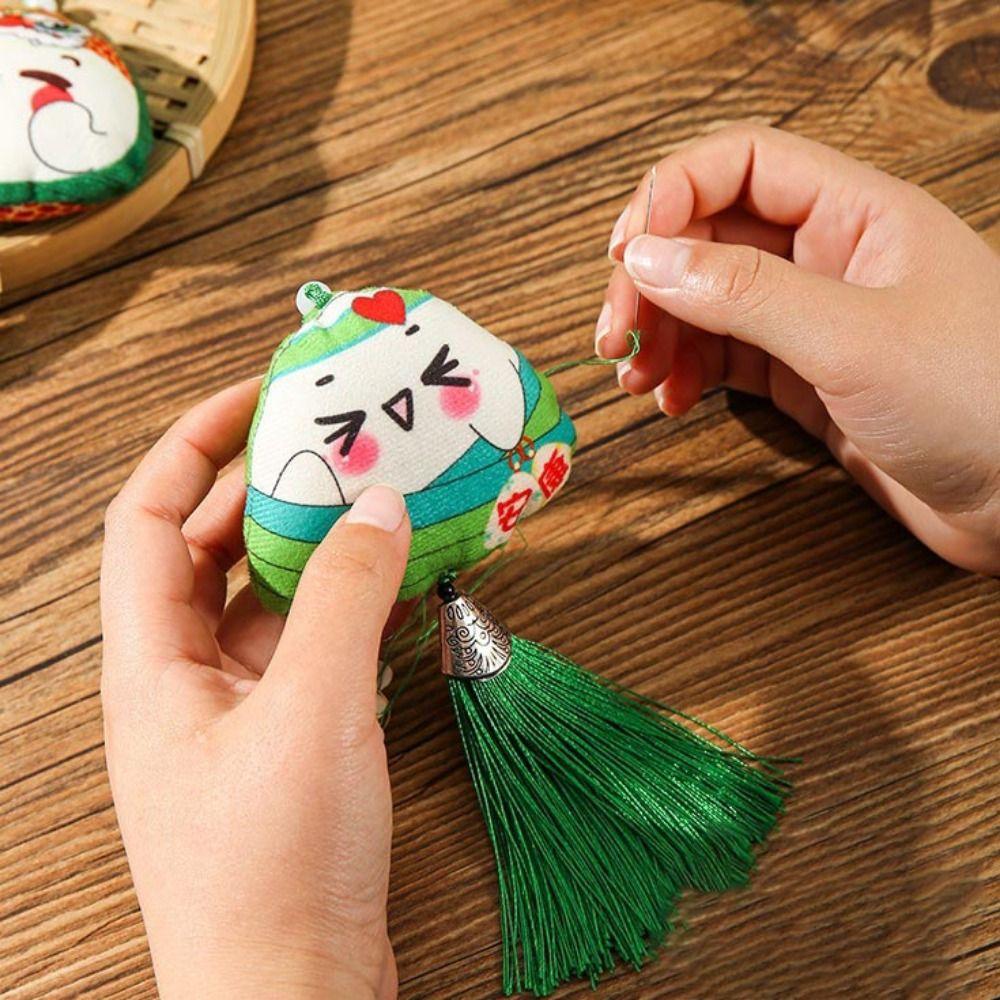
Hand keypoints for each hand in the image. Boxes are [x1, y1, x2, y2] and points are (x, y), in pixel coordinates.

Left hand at [100, 380, 409, 999]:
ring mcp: (236, 714)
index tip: (260, 395)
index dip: (196, 445)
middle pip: (210, 551)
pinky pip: (311, 648)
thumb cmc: (275, 868)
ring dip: (317, 549)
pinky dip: (349, 609)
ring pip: (267, 600)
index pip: (148, 519)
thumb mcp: (314, 711)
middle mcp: (182, 682)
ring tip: (378, 502)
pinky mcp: (288, 744)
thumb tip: (381, 504)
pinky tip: (398, 586)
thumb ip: (348, 597)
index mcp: (151, 666)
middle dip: (269, 489)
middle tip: (340, 441)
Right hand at [598, 123, 999, 573]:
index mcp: (859, 213)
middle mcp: (831, 259)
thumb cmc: (982, 403)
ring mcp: (815, 320)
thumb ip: (744, 293)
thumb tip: (648, 257)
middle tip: (617, 332)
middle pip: (712, 236)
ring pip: (710, 301)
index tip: (626, 251)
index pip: (743, 164)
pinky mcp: (806, 378)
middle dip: (653, 279)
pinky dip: (688, 373)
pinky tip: (672, 399)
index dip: (673, 195)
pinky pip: (725, 358)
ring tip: (636, 375)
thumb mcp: (852, 338)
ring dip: (661, 331)